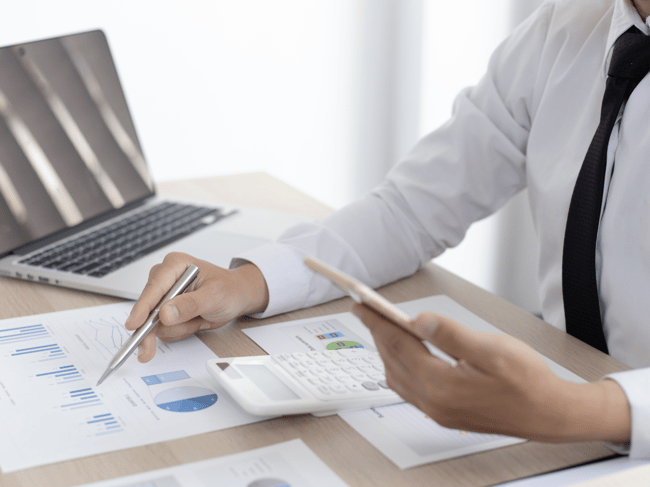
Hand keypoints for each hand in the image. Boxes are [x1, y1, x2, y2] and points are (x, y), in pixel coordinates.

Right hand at [125, 252, 268, 361]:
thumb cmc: (228, 290)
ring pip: (154, 322)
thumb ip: (190, 305)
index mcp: (175, 265)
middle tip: (148, 350)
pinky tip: (194, 323)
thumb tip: (165, 314)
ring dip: (176, 329)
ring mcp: (164, 295)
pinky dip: (179, 331)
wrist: (236, 297)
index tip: (134, 324)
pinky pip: (162, 328)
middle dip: (155, 328)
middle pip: (146, 308)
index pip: (153, 288)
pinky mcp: (165, 309)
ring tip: (198, 321)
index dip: (142, 308)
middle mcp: (165, 278)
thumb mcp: (214, 296)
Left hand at [352, 303, 630, 442]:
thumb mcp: (492, 349)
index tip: (360, 305)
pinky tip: (405, 354)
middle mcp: (433, 403)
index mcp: (441, 386)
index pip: (397, 347)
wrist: (550, 414)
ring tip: (383, 327)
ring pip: (398, 376)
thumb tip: (418, 321)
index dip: (377, 322)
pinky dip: (400, 366)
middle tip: (366, 311)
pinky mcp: (445, 413)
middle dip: (378, 333)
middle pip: (393, 361)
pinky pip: (409, 388)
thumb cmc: (528, 382)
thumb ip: (451, 334)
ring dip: (387, 350)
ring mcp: (438, 411)